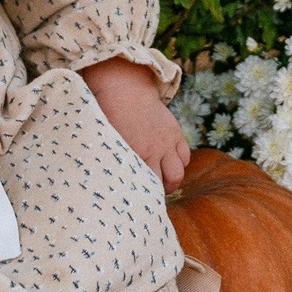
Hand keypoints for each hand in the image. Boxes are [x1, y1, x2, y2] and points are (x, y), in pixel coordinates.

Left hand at [82, 57, 190, 190]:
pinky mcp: (175, 132)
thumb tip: (108, 181)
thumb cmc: (108, 115)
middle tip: (151, 196)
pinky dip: (179, 164)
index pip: (144, 185)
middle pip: (167, 182)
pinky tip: (168, 165)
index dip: (143, 197)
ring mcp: (167, 141)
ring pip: (179, 172)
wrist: (124, 89)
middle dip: (160, 193)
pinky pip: (185, 156)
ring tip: (162, 184)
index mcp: (134, 153)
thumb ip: (113, 160)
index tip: (138, 203)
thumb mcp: (106, 140)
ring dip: (172, 180)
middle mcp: (153, 150)